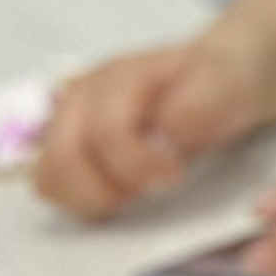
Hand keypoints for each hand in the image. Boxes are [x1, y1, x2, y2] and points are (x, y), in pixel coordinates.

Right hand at [33, 31, 269, 220]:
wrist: (220, 76)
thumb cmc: (221, 81)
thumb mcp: (228, 84)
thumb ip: (199, 105)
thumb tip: (166, 134)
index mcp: (119, 78)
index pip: (104, 132)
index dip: (137, 163)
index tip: (174, 174)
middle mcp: (82, 98)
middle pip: (62, 159)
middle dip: (108, 188)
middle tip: (151, 189)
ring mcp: (69, 122)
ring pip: (48, 176)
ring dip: (90, 197)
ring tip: (135, 193)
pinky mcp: (68, 147)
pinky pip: (53, 185)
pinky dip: (82, 199)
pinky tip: (121, 193)